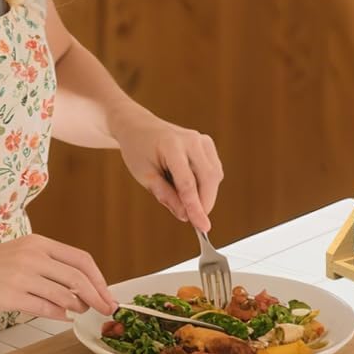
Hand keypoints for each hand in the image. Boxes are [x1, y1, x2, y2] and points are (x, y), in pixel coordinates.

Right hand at [0, 234, 115, 319]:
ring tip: (81, 312)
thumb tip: (81, 290)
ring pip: (64, 294)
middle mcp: (32, 256)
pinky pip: (44, 308)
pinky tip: (64, 317)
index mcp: (39, 243)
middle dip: (97, 296)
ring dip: (78, 306)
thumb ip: (50, 266)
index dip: (99, 278)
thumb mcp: (23, 255)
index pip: (81, 259)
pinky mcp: (11, 296)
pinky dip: (59, 314)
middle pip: (77, 277)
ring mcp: (21, 276)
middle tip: (106, 309)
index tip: (107, 293)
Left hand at [112, 112, 222, 231]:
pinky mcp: (206, 143)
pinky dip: (207, 185)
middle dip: (205, 203)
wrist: (139, 126)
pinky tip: (191, 187)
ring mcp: (201, 139)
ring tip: (184, 198)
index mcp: (171, 145)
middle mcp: (190, 139)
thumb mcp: (144, 176)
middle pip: (207, 178)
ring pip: (215, 175)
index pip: (188, 183)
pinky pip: (214, 170)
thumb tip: (185, 215)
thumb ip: (165, 195)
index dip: (196, 207)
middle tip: (195, 221)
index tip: (202, 227)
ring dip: (206, 194)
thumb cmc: (138, 150)